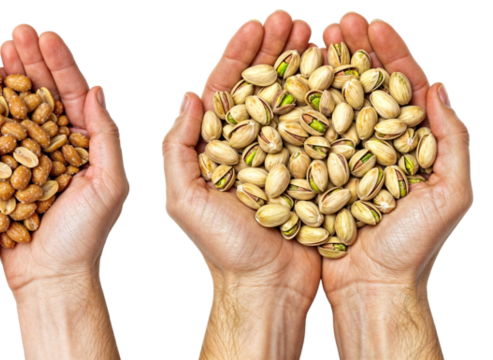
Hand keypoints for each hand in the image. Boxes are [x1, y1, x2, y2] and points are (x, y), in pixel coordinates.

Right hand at [0, 24, 131, 293]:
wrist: (51, 279)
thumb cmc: (85, 238)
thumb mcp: (108, 185)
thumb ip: (106, 136)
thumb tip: (97, 89)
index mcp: (86, 143)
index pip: (73, 92)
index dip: (59, 62)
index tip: (42, 34)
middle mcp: (57, 145)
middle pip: (43, 92)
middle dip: (29, 60)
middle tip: (14, 30)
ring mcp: (28, 157)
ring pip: (15, 107)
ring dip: (6, 76)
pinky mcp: (3, 172)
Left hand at [161, 13, 321, 300]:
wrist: (267, 287)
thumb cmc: (222, 248)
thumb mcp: (184, 197)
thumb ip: (180, 145)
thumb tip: (191, 94)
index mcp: (217, 145)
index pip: (227, 86)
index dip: (240, 52)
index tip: (258, 23)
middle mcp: (251, 144)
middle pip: (263, 84)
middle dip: (277, 48)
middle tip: (294, 19)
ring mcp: (285, 155)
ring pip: (296, 98)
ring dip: (306, 63)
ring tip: (321, 34)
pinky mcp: (316, 169)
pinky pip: (326, 127)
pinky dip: (334, 97)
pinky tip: (344, 73)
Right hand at [319, 13, 473, 301]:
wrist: (370, 287)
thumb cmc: (414, 247)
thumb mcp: (450, 193)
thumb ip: (452, 140)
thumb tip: (438, 88)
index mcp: (412, 141)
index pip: (403, 84)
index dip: (389, 51)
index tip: (372, 24)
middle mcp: (375, 143)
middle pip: (364, 85)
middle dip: (353, 49)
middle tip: (337, 21)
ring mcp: (342, 155)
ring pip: (331, 102)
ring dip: (321, 69)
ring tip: (307, 41)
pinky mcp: (312, 172)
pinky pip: (302, 133)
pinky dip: (294, 106)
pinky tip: (282, 85)